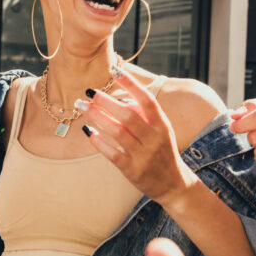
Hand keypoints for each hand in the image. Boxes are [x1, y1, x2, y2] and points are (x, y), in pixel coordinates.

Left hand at [79, 69, 199, 202]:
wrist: (173, 184)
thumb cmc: (162, 151)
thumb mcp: (160, 131)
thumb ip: (143, 115)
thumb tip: (118, 98)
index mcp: (162, 125)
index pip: (147, 100)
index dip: (131, 84)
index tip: (115, 70)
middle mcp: (154, 138)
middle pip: (128, 115)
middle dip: (106, 101)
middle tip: (89, 92)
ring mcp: (144, 155)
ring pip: (118, 132)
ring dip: (97, 117)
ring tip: (82, 106)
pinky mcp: (133, 171)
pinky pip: (113, 154)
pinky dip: (99, 141)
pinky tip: (87, 130)